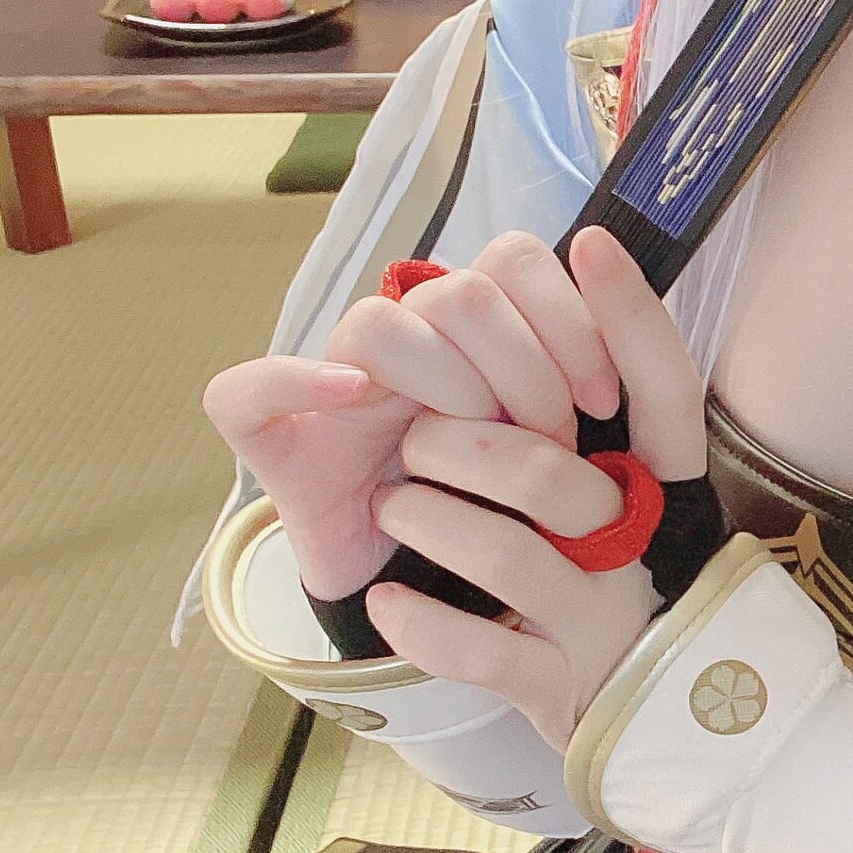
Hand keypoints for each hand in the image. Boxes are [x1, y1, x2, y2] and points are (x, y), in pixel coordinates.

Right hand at [203, 227, 703, 601]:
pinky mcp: (270, 435)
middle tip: (549, 439)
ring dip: (448, 385)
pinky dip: (298, 380)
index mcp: (472, 323)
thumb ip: (594, 362)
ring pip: (381, 325)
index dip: (567, 321)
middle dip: (524, 370)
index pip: (514, 260)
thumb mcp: (573, 440)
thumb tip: (604, 265)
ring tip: (477, 445)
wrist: (433, 592)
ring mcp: (332, 378)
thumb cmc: (509, 509)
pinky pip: (247, 388)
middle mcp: (402, 335)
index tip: (602, 399)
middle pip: (461, 295)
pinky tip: (351, 398)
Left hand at [355, 228, 708, 743]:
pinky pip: (479, 652)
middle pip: (544, 470)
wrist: (650, 715)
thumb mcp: (632, 487)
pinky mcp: (559, 686)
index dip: (632, 315)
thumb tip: (563, 284)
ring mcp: (602, 619)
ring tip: (392, 504)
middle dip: (457, 444)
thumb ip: (605, 411)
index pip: (668, 386)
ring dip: (427, 520)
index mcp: (668, 484)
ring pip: (504, 555)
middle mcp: (641, 547)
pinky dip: (422, 622)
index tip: (588, 242)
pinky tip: (389, 599)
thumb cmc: (614, 572)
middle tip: (414, 439)